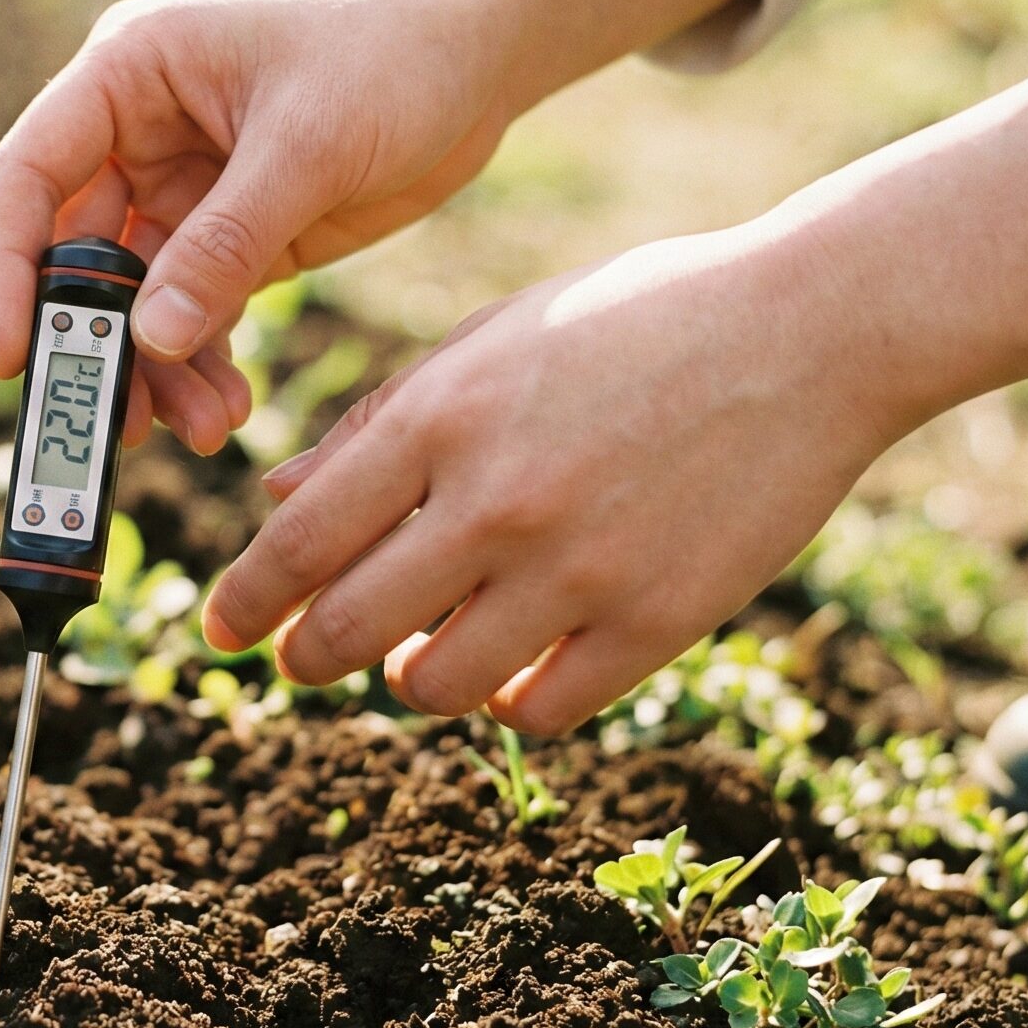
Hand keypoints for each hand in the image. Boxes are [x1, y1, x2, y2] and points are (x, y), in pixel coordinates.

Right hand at [0, 0, 510, 452]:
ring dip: (156, 370)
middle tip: (120, 424)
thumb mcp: (310, 145)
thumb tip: (149, 341)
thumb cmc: (393, 51)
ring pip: (134, 301)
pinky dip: (200, 365)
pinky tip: (228, 407)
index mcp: (128, 73)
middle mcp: (136, 132)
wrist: (482, 51)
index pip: (29, 175)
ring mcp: (182, 190)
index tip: (17, 356)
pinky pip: (190, 315)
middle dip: (96, 343)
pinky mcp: (231, 237)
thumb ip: (225, 244)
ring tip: (206, 430)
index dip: (9, 267)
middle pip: (75, 256)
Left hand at [201, 224, 895, 733]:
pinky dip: (503, 699)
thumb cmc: (628, 319)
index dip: (245, 600)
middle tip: (299, 659)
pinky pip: (537, 708)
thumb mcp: (488, 341)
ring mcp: (577, 568)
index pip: (302, 542)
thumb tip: (274, 498)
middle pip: (347, 627)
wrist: (807, 328)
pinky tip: (506, 667)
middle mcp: (494, 501)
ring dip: (405, 679)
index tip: (220, 631)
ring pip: (433, 685)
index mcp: (440, 419)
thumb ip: (376, 423)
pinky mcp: (655, 621)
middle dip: (304, 656)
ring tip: (417, 651)